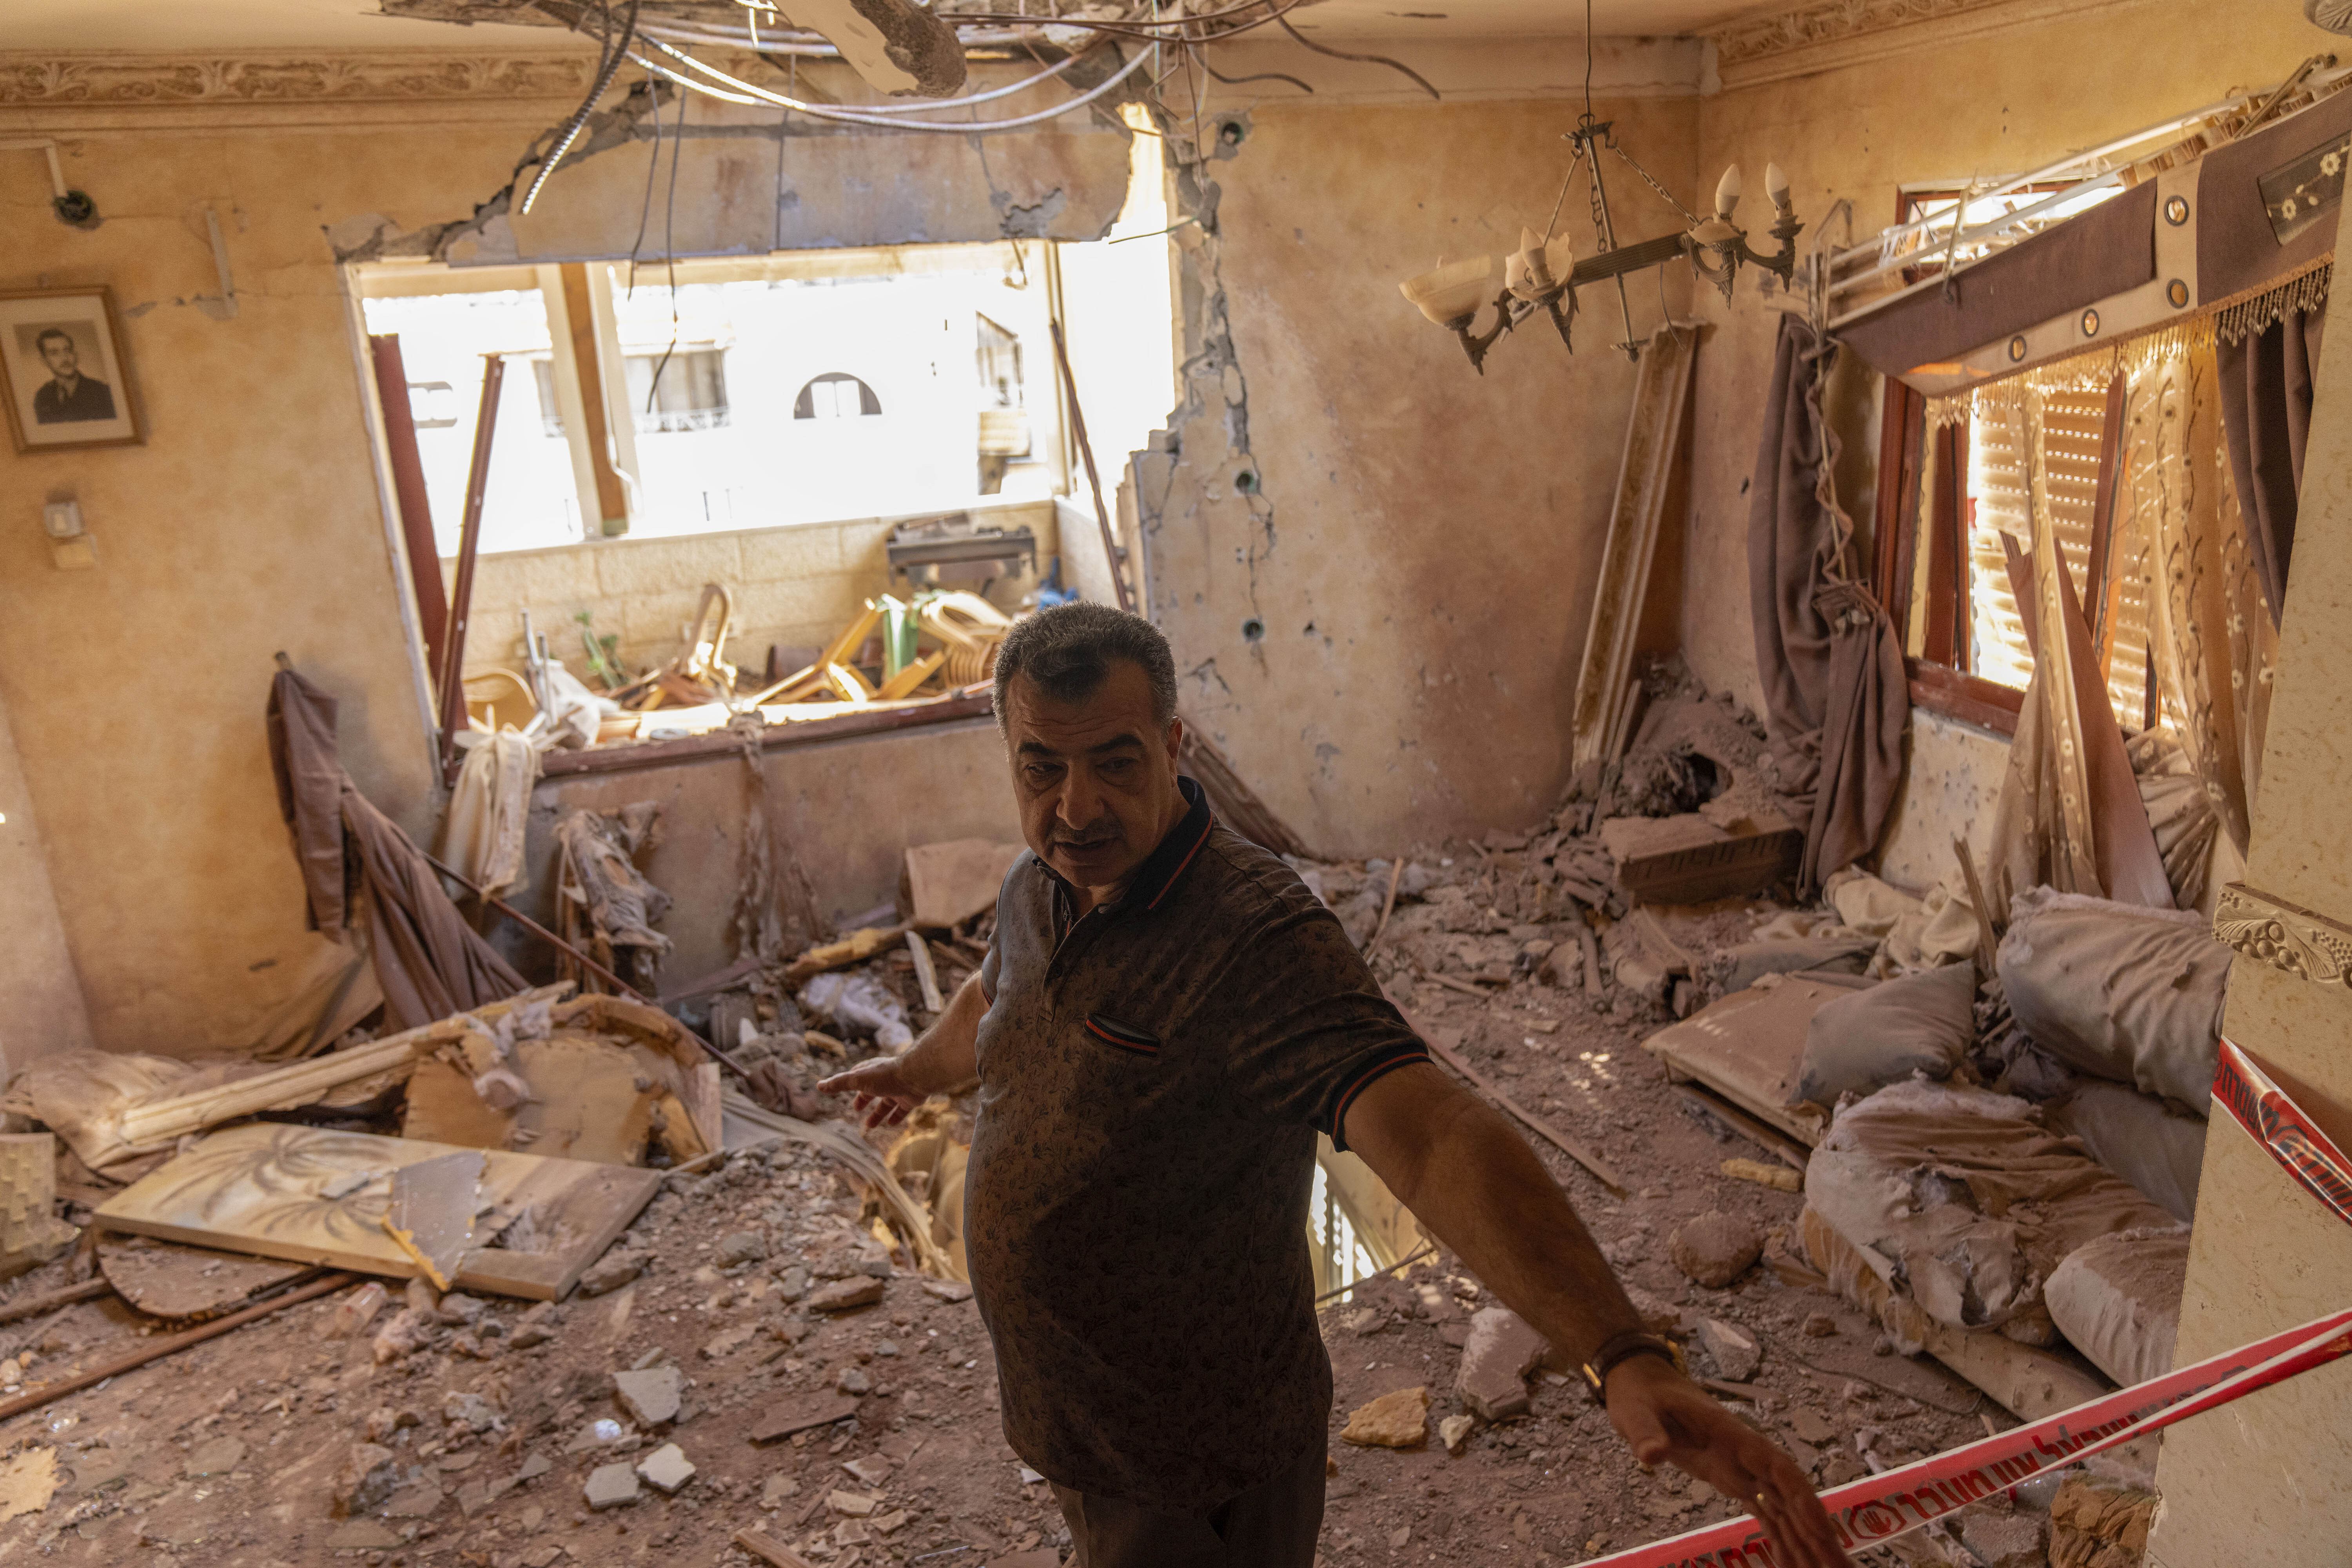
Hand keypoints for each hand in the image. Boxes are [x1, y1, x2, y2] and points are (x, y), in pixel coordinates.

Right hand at [818, 1054, 926, 1129]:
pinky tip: (890, 1124)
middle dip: (864, 1099)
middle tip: (857, 1109)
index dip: (851, 1083)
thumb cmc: (885, 1076)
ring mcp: (898, 1089)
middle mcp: (885, 1080)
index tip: (845, 1088)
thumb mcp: (858, 1080)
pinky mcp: (910, 1099)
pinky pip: (902, 1110)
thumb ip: (839, 1083)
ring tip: (869, 1125)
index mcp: (871, 1072)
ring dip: (878, 1113)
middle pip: (872, 1091)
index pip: (858, 1077)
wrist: (916, 1076)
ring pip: (886, 1103)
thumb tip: (819, 1086)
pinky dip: (895, 1117)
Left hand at [1606, 1355, 1850, 1566]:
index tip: (1822, 1529)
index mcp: (1732, 1435)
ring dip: (1807, 1542)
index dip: (1802, 1498)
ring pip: (1785, 1510)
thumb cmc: (1641, 1395)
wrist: (1642, 1383)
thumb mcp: (1636, 1412)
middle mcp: (1747, 1455)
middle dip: (1817, 1533)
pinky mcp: (1734, 1480)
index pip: (1778, 1468)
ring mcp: (1743, 1469)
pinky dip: (1783, 1540)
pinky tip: (1796, 1565)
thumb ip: (1646, 1433)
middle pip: (1791, 1496)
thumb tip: (1650, 1456)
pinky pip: (1766, 1514)